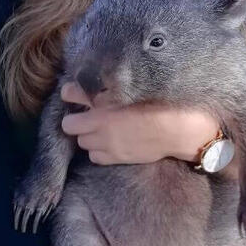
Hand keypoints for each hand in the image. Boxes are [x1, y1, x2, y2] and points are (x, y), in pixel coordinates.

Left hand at [60, 82, 219, 164]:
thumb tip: (76, 87)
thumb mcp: (128, 90)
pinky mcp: (116, 158)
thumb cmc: (156, 104)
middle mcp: (98, 128)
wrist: (176, 130)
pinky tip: (108, 141)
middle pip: (70, 125)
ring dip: (87, 134)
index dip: (71, 96)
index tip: (75, 94)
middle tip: (88, 112)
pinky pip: (95, 157)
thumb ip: (100, 89)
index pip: (69, 100)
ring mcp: (106, 145)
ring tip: (100, 126)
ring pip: (82, 142)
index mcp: (101, 109)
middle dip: (76, 118)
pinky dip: (97, 150)